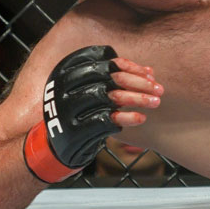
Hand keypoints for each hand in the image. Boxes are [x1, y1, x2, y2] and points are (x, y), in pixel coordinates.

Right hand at [22, 46, 162, 182]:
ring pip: (112, 97)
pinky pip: (107, 120)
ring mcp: (68, 108)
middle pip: (112, 77)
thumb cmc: (77, 113)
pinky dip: (127, 118)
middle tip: (159, 89)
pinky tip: (141, 118)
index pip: (105, 61)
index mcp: (67, 70)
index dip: (130, 66)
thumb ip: (115, 79)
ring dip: (139, 99)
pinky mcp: (74, 129)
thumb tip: (149, 71)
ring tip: (156, 102)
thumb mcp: (89, 90)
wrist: (49, 146)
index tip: (149, 73)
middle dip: (140, 82)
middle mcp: (65, 86)